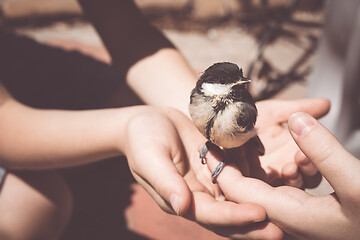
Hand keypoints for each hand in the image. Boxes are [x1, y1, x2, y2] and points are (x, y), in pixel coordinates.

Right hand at [123, 107, 282, 238]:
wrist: (150, 121)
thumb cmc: (143, 139)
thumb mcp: (149, 158)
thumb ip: (165, 182)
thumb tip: (182, 208)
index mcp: (183, 200)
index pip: (212, 215)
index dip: (234, 216)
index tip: (259, 214)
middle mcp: (202, 196)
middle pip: (233, 216)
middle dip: (257, 224)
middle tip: (285, 228)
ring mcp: (214, 181)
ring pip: (243, 198)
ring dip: (266, 203)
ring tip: (292, 204)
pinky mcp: (223, 164)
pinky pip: (244, 175)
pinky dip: (261, 179)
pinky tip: (284, 177)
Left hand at [206, 112, 359, 239]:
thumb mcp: (358, 183)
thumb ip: (324, 151)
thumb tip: (299, 120)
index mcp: (291, 216)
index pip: (241, 192)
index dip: (224, 169)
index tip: (210, 144)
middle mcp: (289, 217)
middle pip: (248, 189)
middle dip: (236, 164)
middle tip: (220, 140)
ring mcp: (299, 213)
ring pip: (266, 186)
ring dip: (259, 164)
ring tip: (246, 144)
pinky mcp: (310, 208)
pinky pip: (285, 185)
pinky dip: (282, 168)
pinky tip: (287, 154)